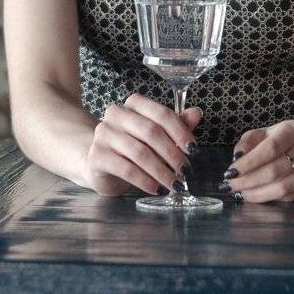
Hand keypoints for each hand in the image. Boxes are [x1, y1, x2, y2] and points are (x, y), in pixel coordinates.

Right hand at [84, 93, 202, 196]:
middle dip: (172, 154)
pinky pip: (126, 169)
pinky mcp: (97, 155)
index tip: (194, 150)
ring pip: (140, 152)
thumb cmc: (132, 146)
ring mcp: (104, 133)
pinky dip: (145, 181)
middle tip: (186, 171)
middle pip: (151, 132)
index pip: (162, 114)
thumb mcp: (157, 135)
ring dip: (161, 171)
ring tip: (174, 184)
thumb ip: (176, 124)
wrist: (100, 162)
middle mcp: (116, 114)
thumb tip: (196, 113)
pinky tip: (156, 189)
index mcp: (134, 104)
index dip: (181, 132)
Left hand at [222, 120, 293, 203]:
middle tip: (231, 188)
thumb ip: (247, 143)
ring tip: (242, 195)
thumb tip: (236, 160)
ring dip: (258, 195)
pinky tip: (262, 196)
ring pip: (284, 189)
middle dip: (248, 183)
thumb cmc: (286, 138)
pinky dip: (275, 200)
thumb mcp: (266, 132)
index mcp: (293, 130)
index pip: (269, 149)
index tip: (230, 173)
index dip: (248, 164)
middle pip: (274, 172)